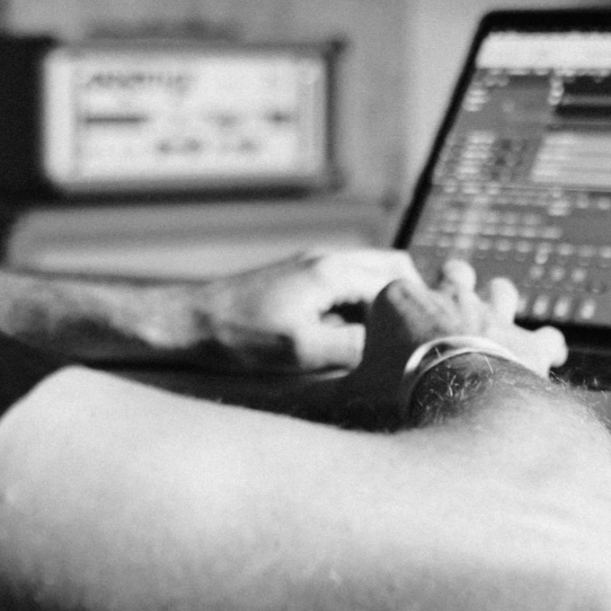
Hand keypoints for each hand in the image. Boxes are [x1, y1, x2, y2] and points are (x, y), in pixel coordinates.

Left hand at [190, 248, 424, 371]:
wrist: (187, 322)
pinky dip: (360, 307)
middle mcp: (328, 260)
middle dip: (409, 302)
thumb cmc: (239, 337)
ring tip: (383, 344)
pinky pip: (347, 286)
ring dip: (384, 305)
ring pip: (370, 276)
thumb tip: (390, 348)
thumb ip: (352, 347)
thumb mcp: (301, 350)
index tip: (423, 341)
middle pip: (392, 269)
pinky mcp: (299, 280)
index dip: (417, 311)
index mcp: (333, 271)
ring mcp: (312, 267)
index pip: (401, 282)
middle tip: (410, 341)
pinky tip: (349, 339)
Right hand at [334, 260, 567, 413]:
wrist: (453, 390)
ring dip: (497, 304)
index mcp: (404, 300)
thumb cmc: (398, 386)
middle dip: (453, 284)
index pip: (398, 291)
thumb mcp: (354, 387)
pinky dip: (545, 347)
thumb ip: (332, 389)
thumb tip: (299, 404)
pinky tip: (543, 356)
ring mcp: (492, 315)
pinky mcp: (527, 342)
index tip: (397, 328)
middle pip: (454, 274)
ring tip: (493, 321)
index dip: (399, 308)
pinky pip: (545, 337)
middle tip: (450, 306)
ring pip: (500, 291)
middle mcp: (451, 297)